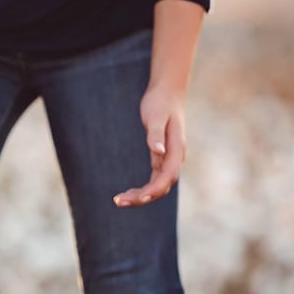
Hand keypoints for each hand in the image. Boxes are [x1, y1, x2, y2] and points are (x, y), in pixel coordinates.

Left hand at [112, 84, 185, 207]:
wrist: (167, 92)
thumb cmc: (160, 102)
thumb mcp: (156, 116)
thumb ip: (156, 134)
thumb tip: (159, 152)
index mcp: (176, 150)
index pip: (167, 177)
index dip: (153, 190)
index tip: (138, 198)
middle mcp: (174, 158)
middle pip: (162, 186)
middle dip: (142, 197)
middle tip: (118, 201)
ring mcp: (168, 158)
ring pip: (158, 185)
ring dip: (141, 195)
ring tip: (119, 200)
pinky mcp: (161, 156)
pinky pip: (154, 178)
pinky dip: (143, 187)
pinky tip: (129, 192)